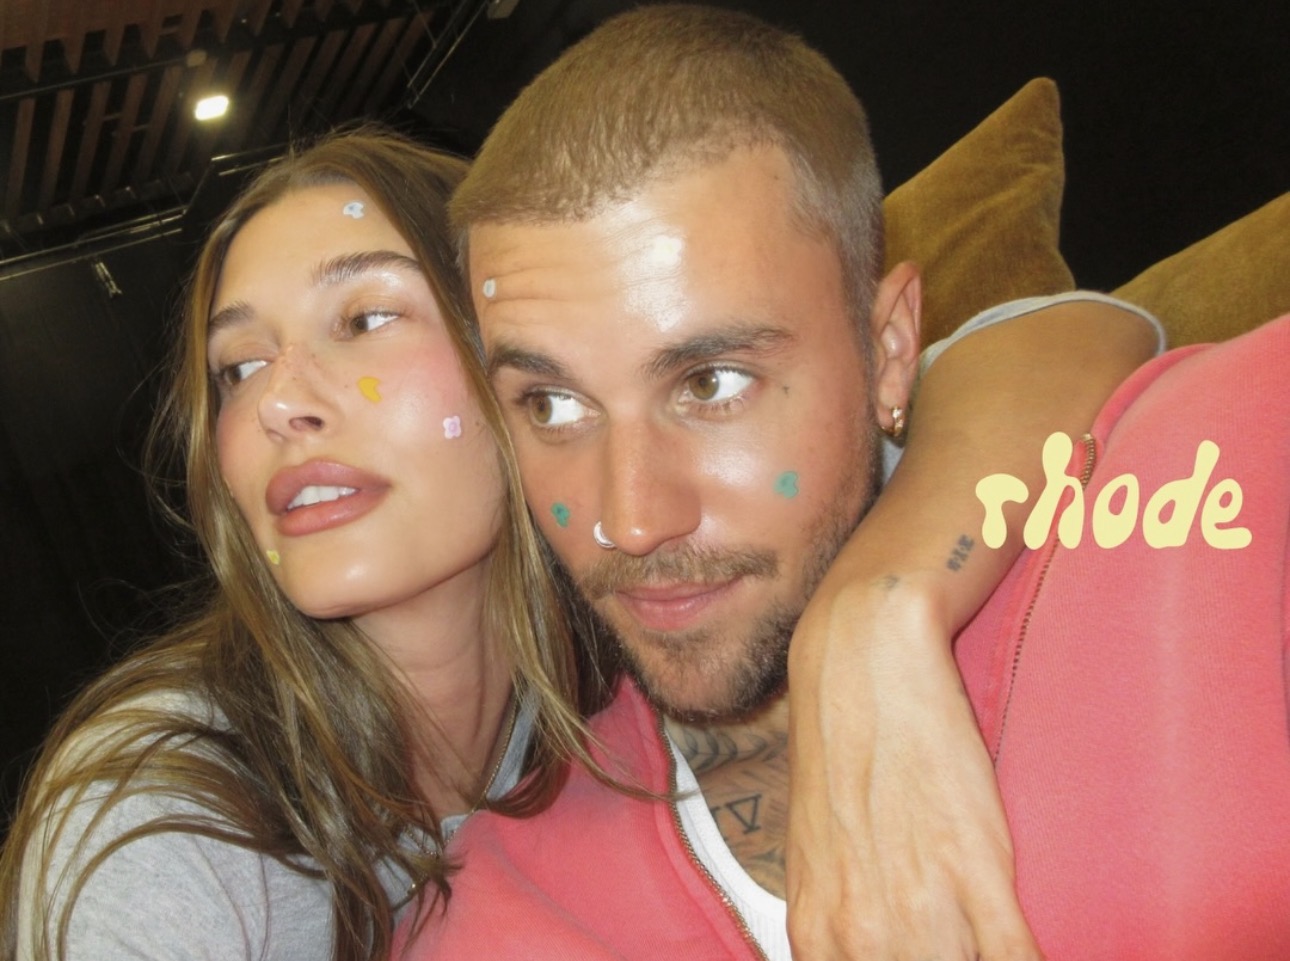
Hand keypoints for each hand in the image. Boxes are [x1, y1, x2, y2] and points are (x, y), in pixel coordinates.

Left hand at [785, 573, 1041, 960]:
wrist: (860, 663)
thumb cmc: (840, 756)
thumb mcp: (817, 857)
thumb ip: (839, 924)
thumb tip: (869, 951)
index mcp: (818, 935)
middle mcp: (863, 935)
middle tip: (962, 948)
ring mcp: (922, 905)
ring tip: (991, 943)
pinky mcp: (977, 869)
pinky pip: (1016, 960)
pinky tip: (1036, 952)